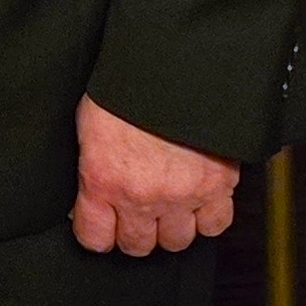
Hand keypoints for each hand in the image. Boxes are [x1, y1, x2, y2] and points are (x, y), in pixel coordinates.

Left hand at [71, 96, 237, 255]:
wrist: (174, 60)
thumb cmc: (127, 84)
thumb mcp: (90, 124)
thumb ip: (91, 166)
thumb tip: (87, 198)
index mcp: (103, 180)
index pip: (94, 238)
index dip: (98, 232)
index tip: (102, 223)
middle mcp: (141, 196)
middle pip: (137, 245)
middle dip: (135, 230)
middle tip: (137, 209)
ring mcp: (182, 194)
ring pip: (176, 241)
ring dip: (171, 226)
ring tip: (169, 203)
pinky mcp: (218, 184)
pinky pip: (215, 224)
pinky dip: (207, 216)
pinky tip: (199, 199)